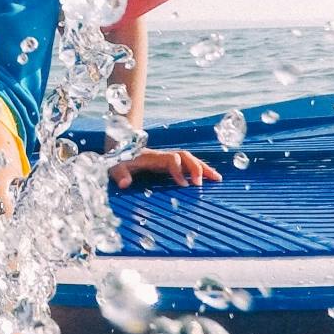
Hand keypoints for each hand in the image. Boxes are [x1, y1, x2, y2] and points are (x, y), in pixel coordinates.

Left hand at [109, 148, 223, 189]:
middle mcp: (164, 155)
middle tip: (201, 184)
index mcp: (154, 157)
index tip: (184, 185)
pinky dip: (201, 170)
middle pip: (185, 156)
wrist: (120, 148)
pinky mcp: (171, 163)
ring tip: (217, 179)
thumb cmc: (119, 160)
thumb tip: (124, 184)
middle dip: (196, 168)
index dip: (179, 171)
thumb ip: (120, 174)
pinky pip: (189, 164)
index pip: (172, 160)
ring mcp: (169, 158)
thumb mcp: (116, 168)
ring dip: (204, 168)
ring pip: (191, 159)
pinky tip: (211, 178)